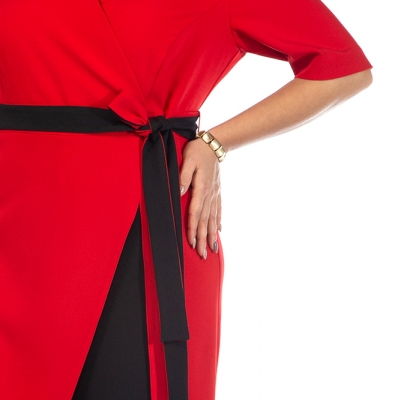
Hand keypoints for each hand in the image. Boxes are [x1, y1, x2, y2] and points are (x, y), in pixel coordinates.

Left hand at [179, 137, 221, 257]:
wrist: (214, 144)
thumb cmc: (197, 151)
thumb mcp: (187, 161)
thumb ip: (183, 177)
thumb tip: (179, 192)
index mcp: (201, 189)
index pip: (196, 213)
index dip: (193, 229)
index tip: (192, 243)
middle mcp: (210, 195)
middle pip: (205, 221)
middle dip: (203, 239)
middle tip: (203, 255)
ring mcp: (215, 194)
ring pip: (213, 218)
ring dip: (212, 235)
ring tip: (212, 250)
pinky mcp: (217, 192)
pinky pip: (218, 210)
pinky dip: (218, 222)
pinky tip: (219, 232)